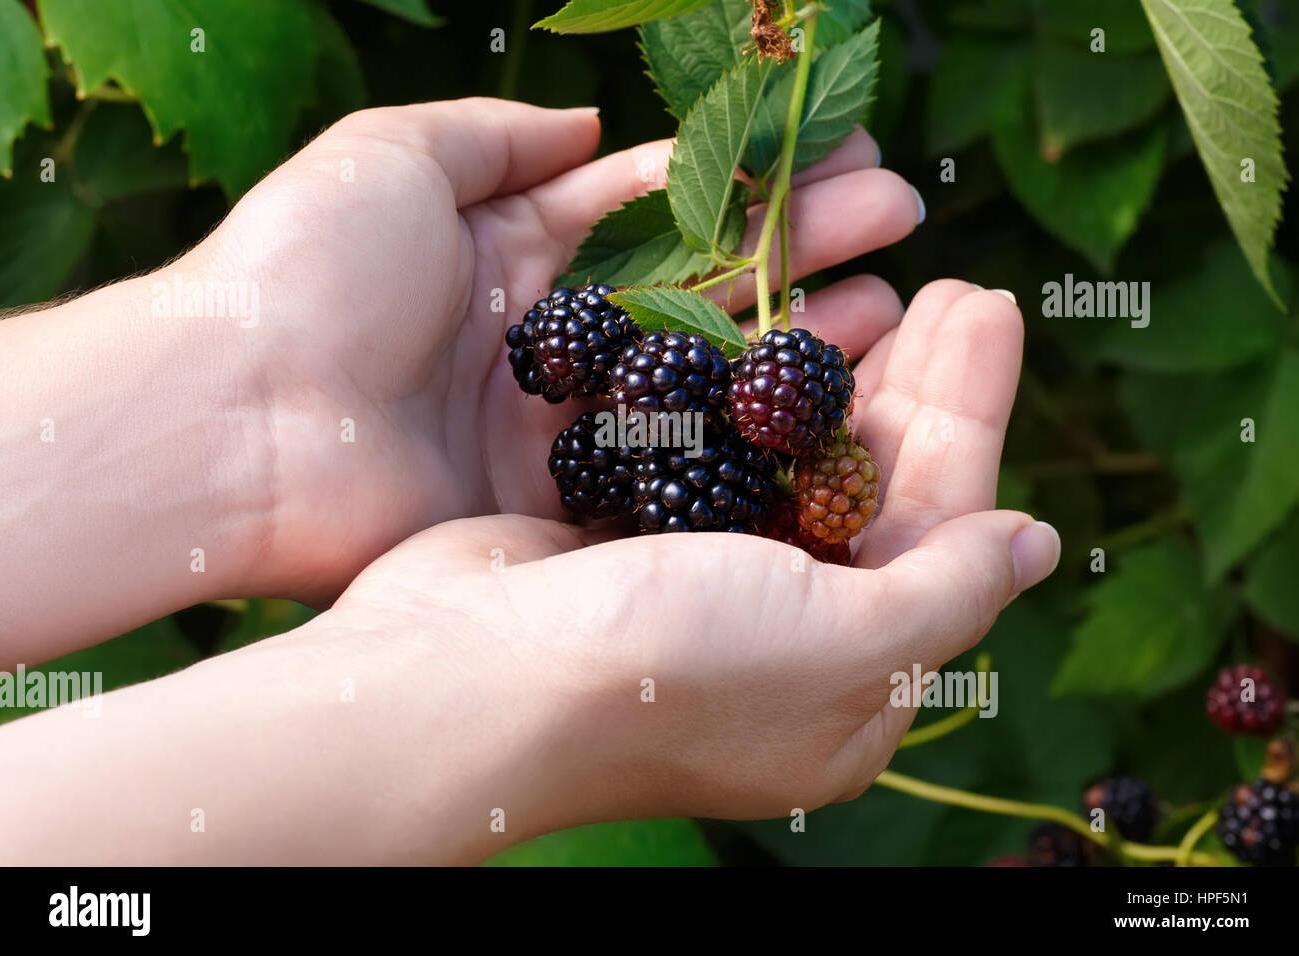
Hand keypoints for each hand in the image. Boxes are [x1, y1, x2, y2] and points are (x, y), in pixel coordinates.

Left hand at [187, 97, 923, 603]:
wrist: (234, 421)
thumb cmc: (304, 270)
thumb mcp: (395, 157)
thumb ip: (497, 135)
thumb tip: (595, 125)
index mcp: (512, 248)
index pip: (656, 204)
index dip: (743, 178)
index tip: (833, 152)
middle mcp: (550, 338)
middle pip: (696, 285)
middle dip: (797, 245)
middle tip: (898, 218)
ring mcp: (559, 423)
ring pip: (699, 374)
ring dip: (792, 337)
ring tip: (891, 303)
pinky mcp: (555, 499)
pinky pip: (665, 462)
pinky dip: (739, 438)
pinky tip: (818, 410)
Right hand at [317, 282, 1058, 853]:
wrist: (459, 677)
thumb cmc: (666, 669)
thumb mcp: (839, 644)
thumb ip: (945, 590)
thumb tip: (1037, 546)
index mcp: (850, 687)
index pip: (942, 531)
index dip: (971, 416)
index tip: (993, 313)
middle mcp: (784, 641)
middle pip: (874, 490)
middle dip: (917, 385)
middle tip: (956, 286)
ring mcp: (703, 589)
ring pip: (797, 463)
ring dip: (841, 375)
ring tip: (892, 282)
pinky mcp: (634, 541)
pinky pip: (721, 452)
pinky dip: (753, 391)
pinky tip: (780, 326)